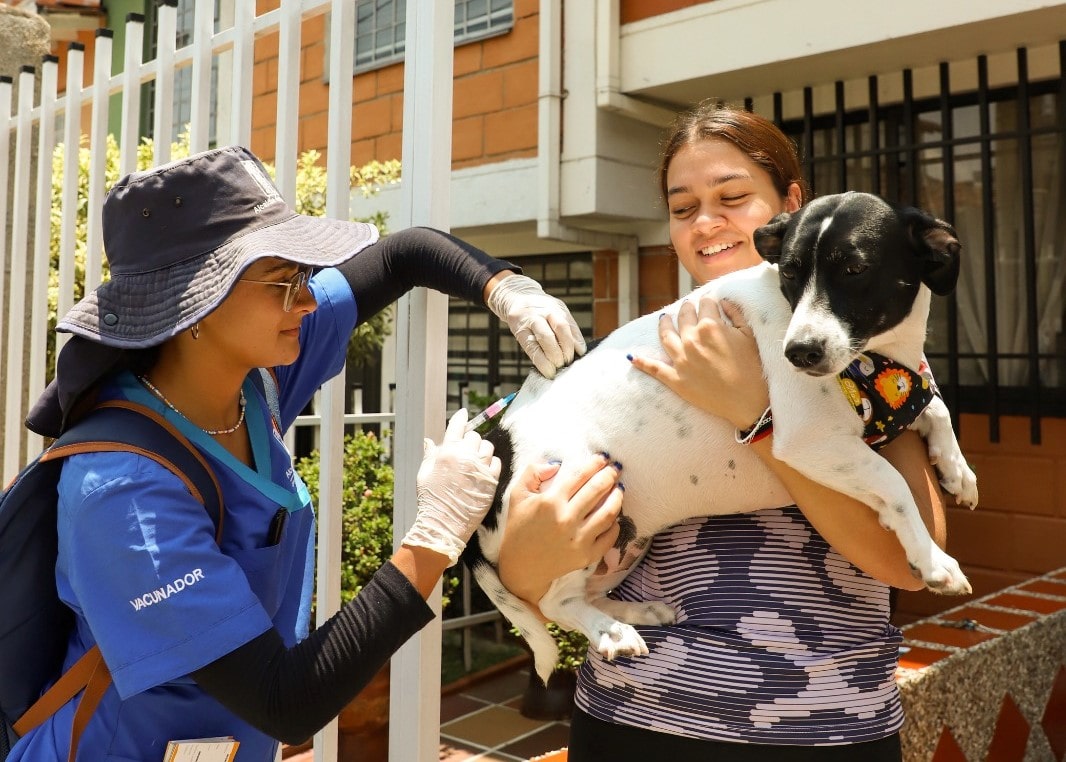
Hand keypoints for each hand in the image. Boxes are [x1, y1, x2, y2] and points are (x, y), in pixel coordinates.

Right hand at [401, 409, 501, 565]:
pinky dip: (491, 464)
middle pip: (474, 436)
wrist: (444, 524)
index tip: (464, 413)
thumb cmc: (431, 500)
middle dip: (470, 441)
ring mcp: (479, 468)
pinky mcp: (491, 480)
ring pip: (487, 447)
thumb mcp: (424, 474)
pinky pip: (497, 463)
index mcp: (447, 452)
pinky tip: (483, 471)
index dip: (461, 418)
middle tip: (466, 451)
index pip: (457, 426)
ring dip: (482, 451)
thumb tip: (429, 441)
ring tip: (475, 462)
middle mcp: (464, 456)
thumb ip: (430, 455)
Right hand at [486, 274, 586, 377]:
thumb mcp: (557, 311)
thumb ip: (569, 328)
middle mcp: (541, 312)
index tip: (579, 355)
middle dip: (564, 350)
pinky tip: (547, 370)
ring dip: (553, 356)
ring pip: (544, 338)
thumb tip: (580, 350)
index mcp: (553, 307)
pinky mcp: (519, 332)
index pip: (565, 325)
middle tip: (567, 362)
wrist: (515, 297)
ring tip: (558, 367)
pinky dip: (541, 362)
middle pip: (558, 329)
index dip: (573, 342)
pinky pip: (531, 349)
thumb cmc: (541, 309)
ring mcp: (528, 320)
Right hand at [497, 455, 622, 604]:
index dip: (594, 464)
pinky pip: (609, 537)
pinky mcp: (586, 555)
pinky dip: (615, 524)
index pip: (579, 476)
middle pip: (597, 490)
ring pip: (608, 512)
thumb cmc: (519, 528)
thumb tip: (557, 464)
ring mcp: (579, 538)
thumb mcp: (517, 495)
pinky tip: (614, 516)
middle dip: (609, 475)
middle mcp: (567, 519)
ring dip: (617, 497)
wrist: (521, 566)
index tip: (603, 458)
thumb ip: (533, 473)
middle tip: (616, 469)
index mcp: (550, 502)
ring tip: (619, 489)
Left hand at [629, 296, 768, 428]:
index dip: (708, 301)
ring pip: (665, 336)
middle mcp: (691, 340)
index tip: (709, 301)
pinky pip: (654, 368)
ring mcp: (681, 360)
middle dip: (686, 308)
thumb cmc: (753, 368)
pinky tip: (632, 357)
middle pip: (684, 316)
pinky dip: (642, 362)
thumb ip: (735, 313)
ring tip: (663, 318)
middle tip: (687, 306)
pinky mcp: (675, 379)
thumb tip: (722, 301)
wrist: (748, 402)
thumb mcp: (749, 336)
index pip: (705, 305)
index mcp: (710, 327)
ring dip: (663, 324)